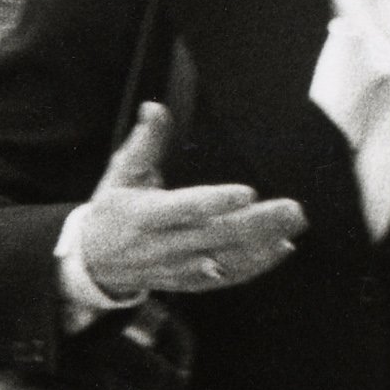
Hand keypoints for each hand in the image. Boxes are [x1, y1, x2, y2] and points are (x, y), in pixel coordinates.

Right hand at [80, 102, 306, 300]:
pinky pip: (227, 276)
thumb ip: (144, 143)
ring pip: (228, 259)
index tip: (248, 192)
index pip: (185, 209)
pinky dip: (256, 265)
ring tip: (294, 224)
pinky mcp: (191, 281)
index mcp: (146, 216)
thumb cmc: (114, 210)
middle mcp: (165, 245)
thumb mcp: (121, 174)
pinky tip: (282, 248)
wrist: (95, 263)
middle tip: (293, 208)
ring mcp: (180, 267)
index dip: (215, 202)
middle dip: (258, 223)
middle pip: (217, 235)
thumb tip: (155, 107)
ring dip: (265, 244)